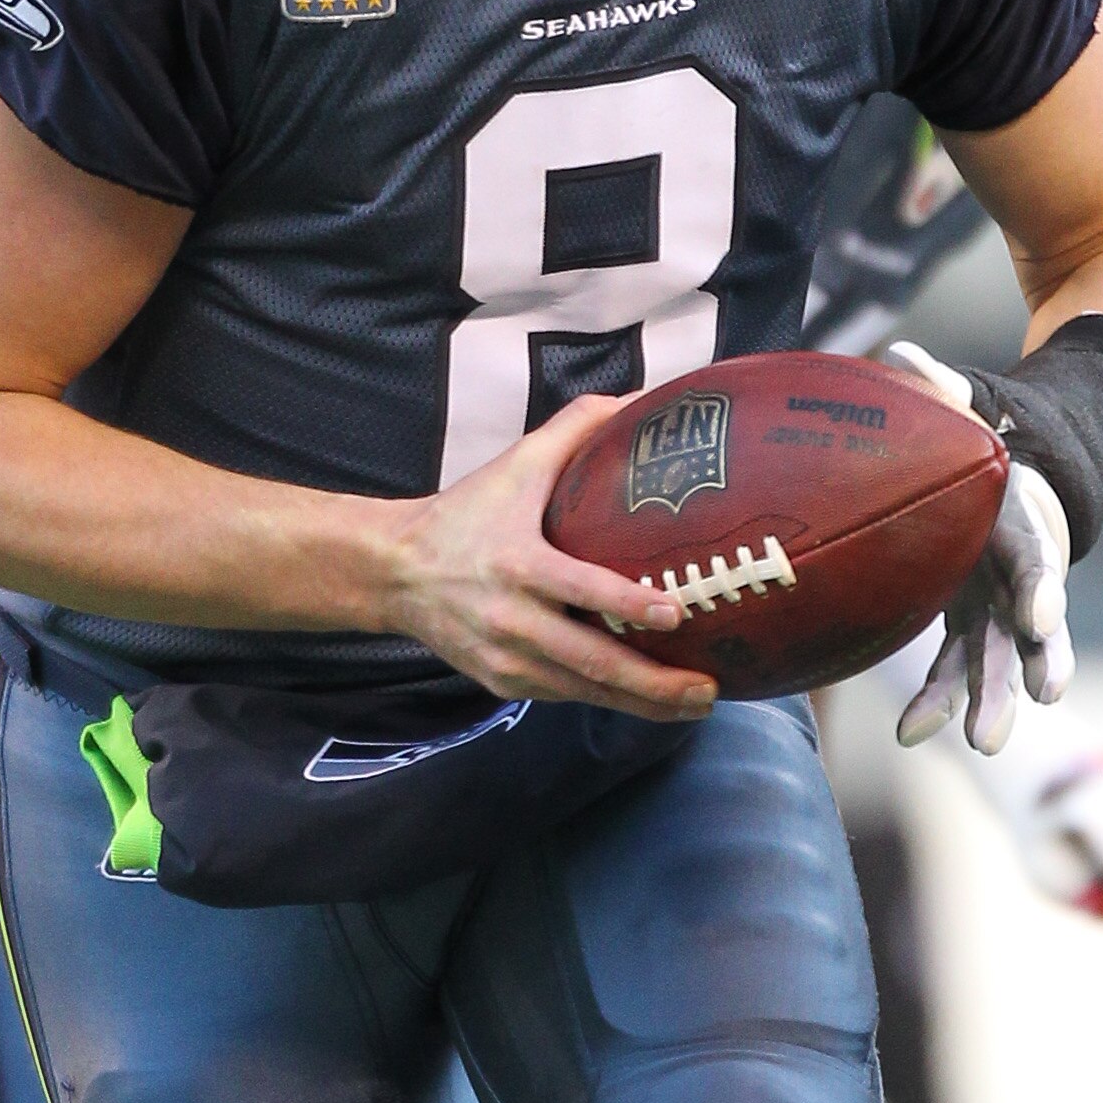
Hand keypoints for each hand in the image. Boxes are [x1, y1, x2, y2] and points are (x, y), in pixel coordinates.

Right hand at [384, 398, 718, 721]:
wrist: (393, 572)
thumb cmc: (464, 514)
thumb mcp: (515, 464)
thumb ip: (575, 428)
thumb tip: (640, 398)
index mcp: (518, 564)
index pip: (580, 590)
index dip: (628, 605)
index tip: (677, 613)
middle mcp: (511, 621)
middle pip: (591, 663)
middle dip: (654, 683)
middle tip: (709, 688)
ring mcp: (505, 660)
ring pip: (584, 692)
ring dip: (643, 703)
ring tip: (697, 702)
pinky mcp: (501, 683)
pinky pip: (565, 696)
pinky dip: (609, 699)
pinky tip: (651, 699)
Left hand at [887, 341, 1074, 755]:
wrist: (1017, 461)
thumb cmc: (988, 430)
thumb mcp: (974, 403)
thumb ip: (944, 388)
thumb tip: (902, 357)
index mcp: (1025, 518)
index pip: (1039, 554)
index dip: (1042, 584)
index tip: (1041, 613)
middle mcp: (1022, 569)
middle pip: (1033, 623)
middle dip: (1034, 662)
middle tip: (1038, 698)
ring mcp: (1000, 602)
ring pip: (1002, 659)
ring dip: (994, 700)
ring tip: (984, 743)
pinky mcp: (972, 621)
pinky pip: (959, 668)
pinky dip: (942, 700)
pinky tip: (911, 734)